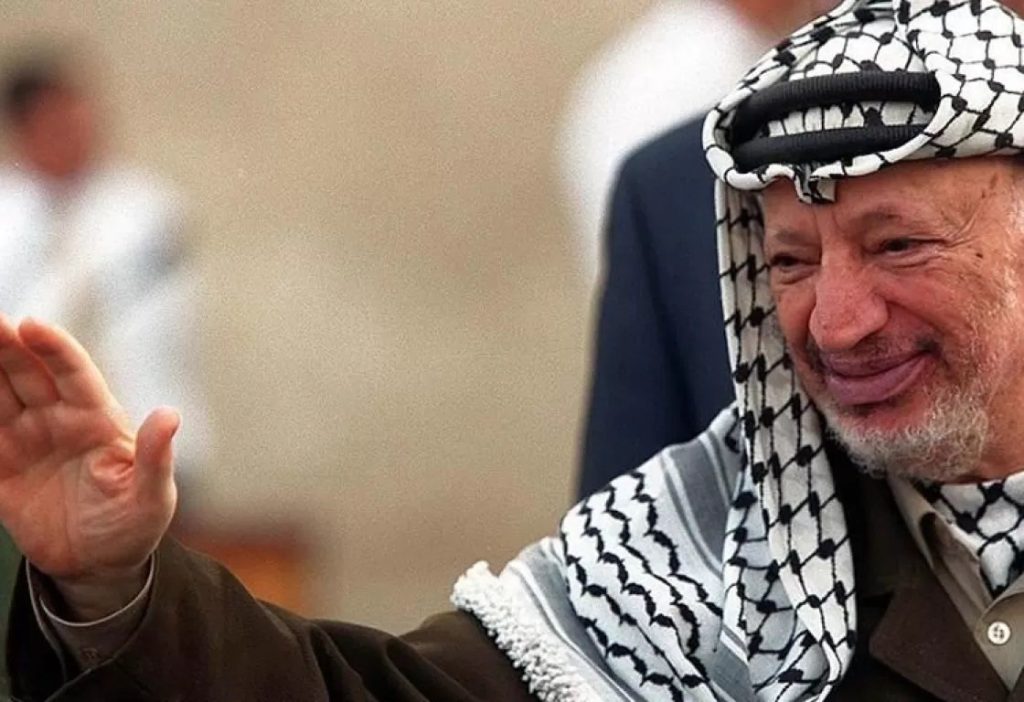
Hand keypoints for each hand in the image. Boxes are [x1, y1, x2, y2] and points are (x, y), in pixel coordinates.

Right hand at [0, 316, 178, 617]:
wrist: (100, 566)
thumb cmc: (135, 525)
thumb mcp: (152, 497)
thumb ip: (156, 457)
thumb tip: (170, 415)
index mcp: (97, 420)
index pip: (73, 374)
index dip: (54, 347)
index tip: (31, 324)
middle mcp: (59, 421)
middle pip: (27, 373)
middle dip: (6, 346)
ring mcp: (26, 442)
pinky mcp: (1, 470)